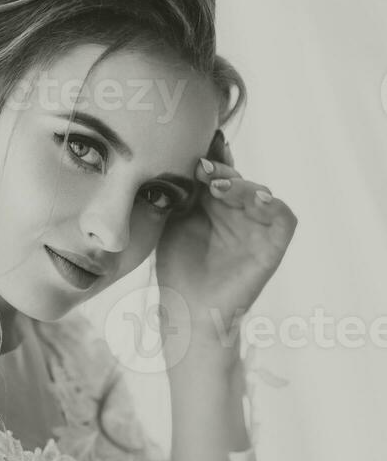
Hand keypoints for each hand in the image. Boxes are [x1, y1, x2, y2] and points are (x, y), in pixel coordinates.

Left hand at [155, 130, 297, 340]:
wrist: (187, 309)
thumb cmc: (177, 268)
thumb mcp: (175, 221)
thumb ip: (184, 191)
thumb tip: (184, 155)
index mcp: (215, 205)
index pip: (218, 173)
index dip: (210, 159)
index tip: (193, 151)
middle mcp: (239, 213)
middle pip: (238, 179)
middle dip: (221, 171)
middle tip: (202, 168)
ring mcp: (257, 228)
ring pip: (259, 192)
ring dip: (240, 186)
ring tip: (217, 186)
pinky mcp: (272, 247)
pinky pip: (284, 219)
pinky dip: (274, 205)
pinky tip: (257, 199)